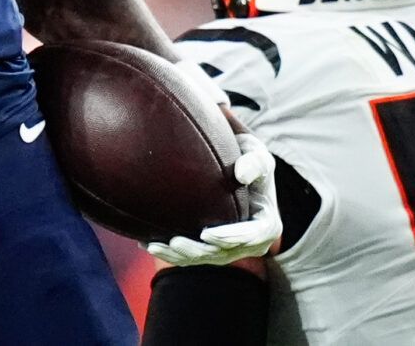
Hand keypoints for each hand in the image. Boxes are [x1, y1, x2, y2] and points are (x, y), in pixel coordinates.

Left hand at [147, 132, 281, 265]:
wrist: (241, 170)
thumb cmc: (250, 160)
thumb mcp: (259, 156)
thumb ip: (254, 162)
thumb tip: (240, 174)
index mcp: (266, 226)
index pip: (249, 237)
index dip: (228, 238)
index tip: (206, 233)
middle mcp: (250, 243)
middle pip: (222, 254)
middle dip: (197, 251)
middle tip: (174, 242)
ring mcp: (231, 249)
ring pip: (204, 259)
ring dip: (179, 256)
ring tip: (155, 246)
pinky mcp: (214, 249)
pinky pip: (193, 257)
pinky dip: (172, 253)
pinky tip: (148, 243)